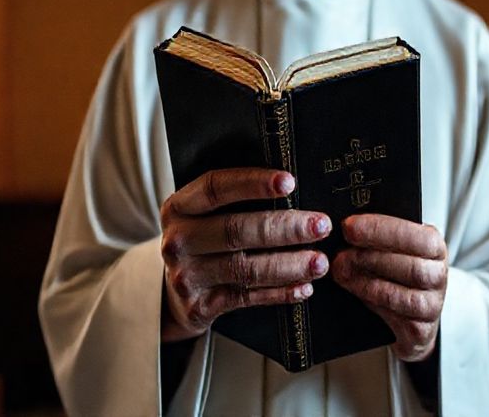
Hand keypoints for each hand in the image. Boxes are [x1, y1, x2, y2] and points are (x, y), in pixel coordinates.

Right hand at [159, 168, 331, 341]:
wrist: (169, 294)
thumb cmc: (200, 243)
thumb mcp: (201, 216)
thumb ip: (233, 201)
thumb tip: (290, 187)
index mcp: (179, 207)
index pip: (215, 187)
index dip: (253, 183)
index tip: (288, 182)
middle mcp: (179, 240)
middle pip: (236, 230)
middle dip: (285, 228)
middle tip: (320, 226)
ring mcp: (188, 276)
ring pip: (246, 268)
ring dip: (289, 265)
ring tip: (319, 261)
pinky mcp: (201, 306)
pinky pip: (248, 298)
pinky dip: (280, 292)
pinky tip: (303, 287)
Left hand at [332, 214, 447, 361]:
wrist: (409, 318)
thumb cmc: (395, 274)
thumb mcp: (392, 249)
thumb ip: (378, 236)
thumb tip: (347, 224)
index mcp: (434, 246)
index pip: (417, 236)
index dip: (381, 230)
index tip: (349, 226)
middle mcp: (439, 275)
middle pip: (411, 266)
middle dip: (370, 257)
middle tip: (340, 254)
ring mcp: (433, 304)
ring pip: (403, 292)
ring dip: (367, 281)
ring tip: (342, 272)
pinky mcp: (421, 330)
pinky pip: (397, 315)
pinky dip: (372, 300)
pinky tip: (354, 290)